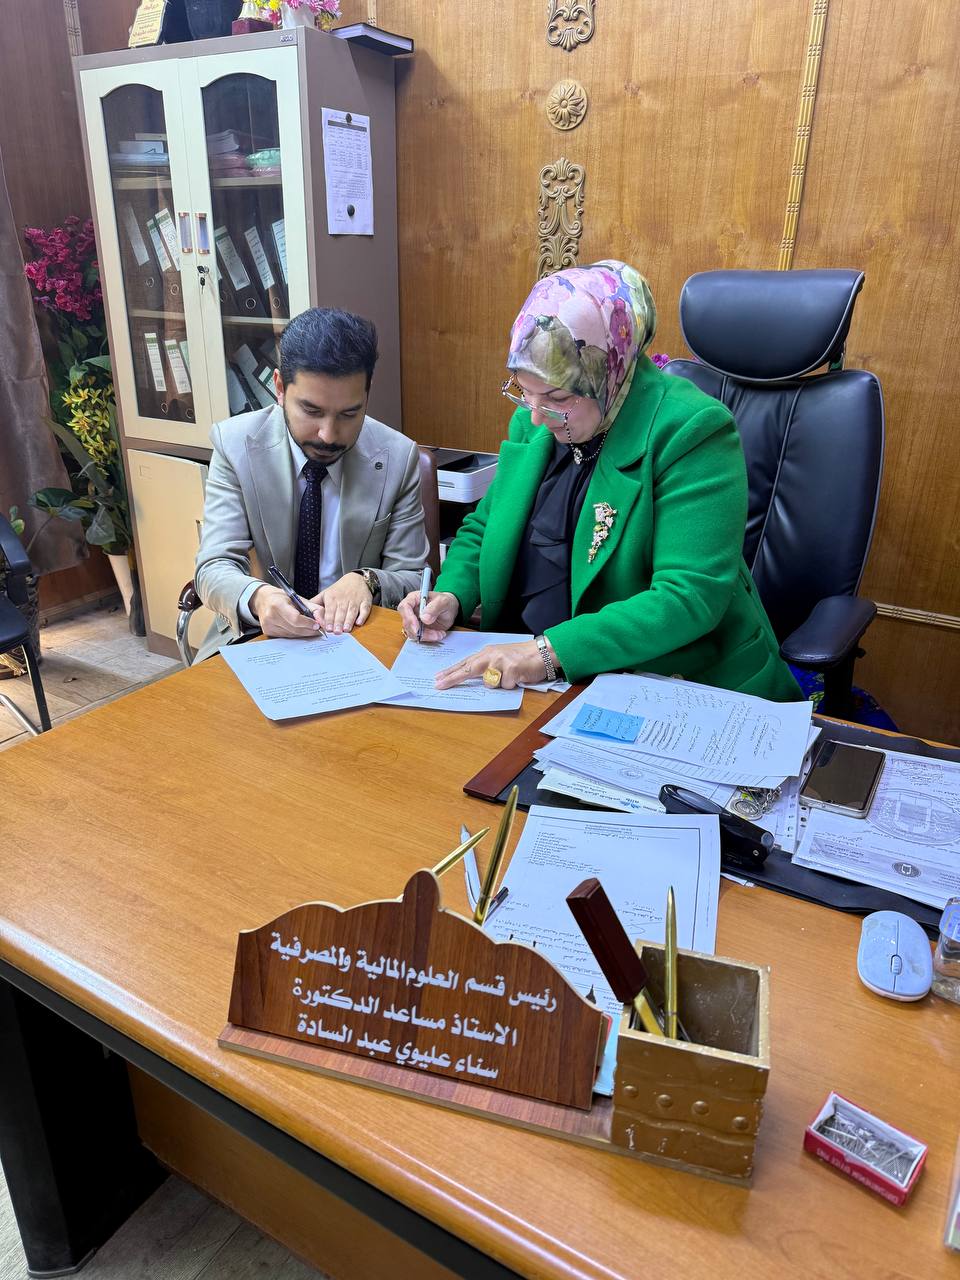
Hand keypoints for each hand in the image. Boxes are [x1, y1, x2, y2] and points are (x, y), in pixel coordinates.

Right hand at [250, 584, 322, 637]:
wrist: (263, 600)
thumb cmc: (281, 598)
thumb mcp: (297, 598)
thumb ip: (313, 608)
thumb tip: (323, 620)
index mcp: (277, 604)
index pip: (295, 618)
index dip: (308, 623)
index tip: (317, 625)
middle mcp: (271, 616)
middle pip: (295, 628)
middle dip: (309, 630)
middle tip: (318, 629)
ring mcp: (268, 625)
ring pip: (292, 634)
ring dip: (303, 633)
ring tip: (311, 629)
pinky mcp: (268, 632)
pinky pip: (286, 636)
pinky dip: (295, 634)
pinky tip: (300, 630)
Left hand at [313, 572, 372, 633]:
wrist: (356, 579)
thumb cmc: (339, 589)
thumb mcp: (326, 593)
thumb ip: (316, 603)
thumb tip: (304, 612)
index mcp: (332, 597)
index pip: (330, 609)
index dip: (329, 619)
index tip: (328, 628)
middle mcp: (343, 599)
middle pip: (341, 612)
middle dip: (338, 622)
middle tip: (336, 632)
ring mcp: (355, 600)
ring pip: (352, 611)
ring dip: (349, 621)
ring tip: (346, 630)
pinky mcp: (365, 602)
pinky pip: (364, 609)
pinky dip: (362, 616)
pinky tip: (359, 623)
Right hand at [398, 590, 459, 642]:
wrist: (449, 610)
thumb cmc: (445, 602)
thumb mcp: (443, 602)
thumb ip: (434, 607)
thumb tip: (424, 618)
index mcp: (413, 598)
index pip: (404, 607)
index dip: (408, 618)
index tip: (417, 628)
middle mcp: (410, 610)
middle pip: (406, 622)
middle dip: (419, 631)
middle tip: (434, 634)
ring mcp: (413, 621)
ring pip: (412, 632)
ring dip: (426, 636)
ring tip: (440, 633)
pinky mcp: (417, 630)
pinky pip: (419, 637)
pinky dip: (429, 638)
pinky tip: (439, 634)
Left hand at [435, 640, 549, 690]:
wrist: (543, 651)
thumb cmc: (522, 656)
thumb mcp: (500, 657)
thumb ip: (486, 665)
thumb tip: (473, 679)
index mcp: (487, 652)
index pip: (465, 663)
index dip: (450, 671)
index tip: (438, 678)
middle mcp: (492, 655)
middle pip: (468, 669)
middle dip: (452, 678)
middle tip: (439, 685)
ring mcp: (501, 662)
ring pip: (490, 683)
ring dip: (499, 684)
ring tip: (511, 675)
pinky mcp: (512, 669)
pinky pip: (506, 686)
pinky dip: (512, 685)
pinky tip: (519, 676)